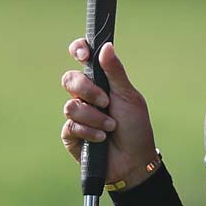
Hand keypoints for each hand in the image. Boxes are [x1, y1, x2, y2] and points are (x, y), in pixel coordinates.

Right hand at [61, 39, 157, 186]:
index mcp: (100, 81)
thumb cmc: (135, 127)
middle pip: (70, 79)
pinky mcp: (70, 134)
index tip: (83, 54)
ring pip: (71, 105)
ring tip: (111, 126)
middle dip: (87, 90)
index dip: (78, 50)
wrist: (134, 160)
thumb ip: (116, 72)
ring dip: (94, 117)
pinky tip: (101, 138)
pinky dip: (90, 132)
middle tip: (106, 102)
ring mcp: (76, 114)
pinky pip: (71, 126)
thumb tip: (106, 46)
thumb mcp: (129, 97)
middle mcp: (85, 95)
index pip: (82, 57)